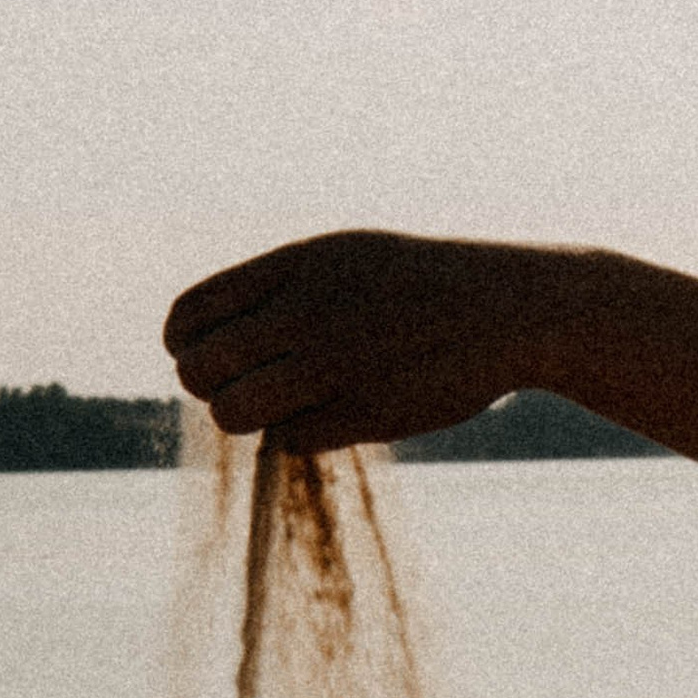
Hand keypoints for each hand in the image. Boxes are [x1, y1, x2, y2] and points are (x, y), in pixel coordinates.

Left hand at [164, 230, 567, 451]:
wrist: (510, 309)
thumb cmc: (422, 285)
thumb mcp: (347, 258)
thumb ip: (278, 290)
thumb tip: (206, 340)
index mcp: (295, 267)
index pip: (189, 317)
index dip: (186, 347)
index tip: (215, 356)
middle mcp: (306, 311)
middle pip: (200, 371)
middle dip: (214, 387)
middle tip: (250, 388)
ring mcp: (335, 363)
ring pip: (236, 412)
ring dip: (250, 417)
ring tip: (287, 404)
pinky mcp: (366, 412)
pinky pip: (290, 439)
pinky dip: (301, 434)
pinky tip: (337, 413)